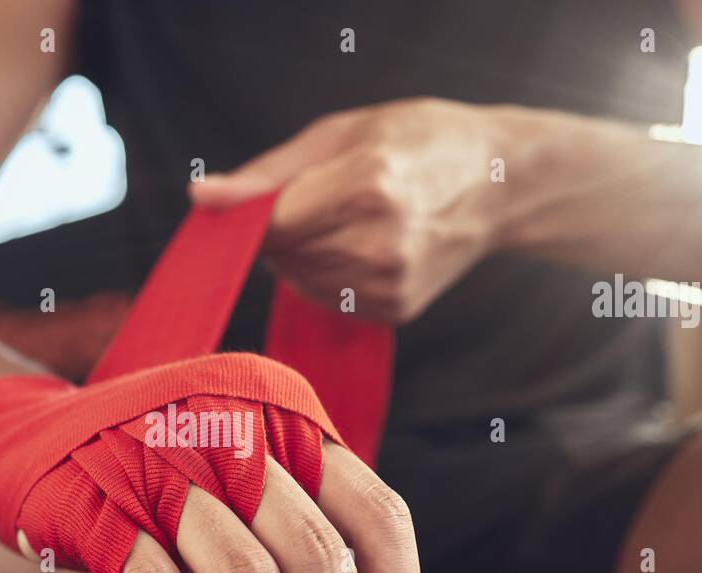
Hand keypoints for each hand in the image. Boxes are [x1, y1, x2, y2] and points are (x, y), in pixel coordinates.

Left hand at [191, 98, 513, 323]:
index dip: (252, 218)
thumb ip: (266, 175)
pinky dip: (327, 276)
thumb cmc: (420, 143)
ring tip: (346, 219)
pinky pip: (325, 300)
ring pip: (298, 282)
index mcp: (367, 186)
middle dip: (282, 231)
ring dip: (302, 255)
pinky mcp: (395, 310)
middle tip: (321, 198)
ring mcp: (391, 283)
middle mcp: (381, 243)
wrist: (499, 183)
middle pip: (282, 256)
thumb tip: (202, 198)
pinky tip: (362, 246)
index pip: (272, 226)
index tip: (251, 205)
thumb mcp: (342, 133)